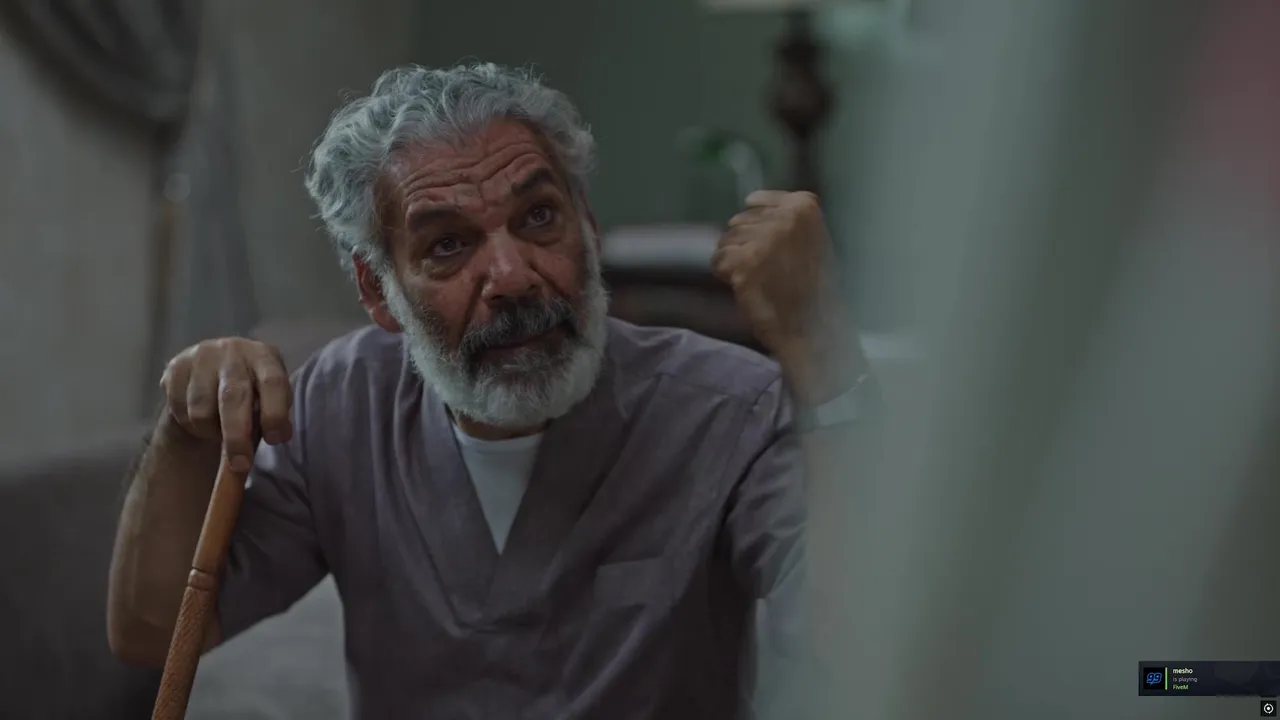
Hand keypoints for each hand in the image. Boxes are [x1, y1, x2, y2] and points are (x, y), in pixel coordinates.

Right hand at [159, 338, 291, 471]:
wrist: (214, 369)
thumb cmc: (252, 390)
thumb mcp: (270, 397)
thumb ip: (274, 414)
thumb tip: (278, 436)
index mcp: (264, 356)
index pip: (273, 383)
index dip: (275, 414)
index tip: (275, 440)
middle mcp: (233, 350)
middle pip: (233, 397)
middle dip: (237, 436)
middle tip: (241, 464)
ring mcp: (202, 355)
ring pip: (200, 409)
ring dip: (209, 430)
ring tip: (218, 429)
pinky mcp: (175, 366)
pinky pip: (178, 408)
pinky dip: (188, 422)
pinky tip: (198, 416)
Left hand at [711, 190, 864, 403]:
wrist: (816, 327)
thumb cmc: (815, 288)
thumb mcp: (812, 239)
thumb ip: (786, 221)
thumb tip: (750, 206)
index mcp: (805, 206)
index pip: (757, 201)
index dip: (755, 227)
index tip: (766, 248)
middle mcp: (785, 217)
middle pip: (738, 221)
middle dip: (743, 244)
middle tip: (763, 269)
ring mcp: (764, 239)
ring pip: (725, 241)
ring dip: (734, 261)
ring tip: (757, 279)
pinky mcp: (745, 263)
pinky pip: (718, 261)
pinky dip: (726, 276)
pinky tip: (747, 287)